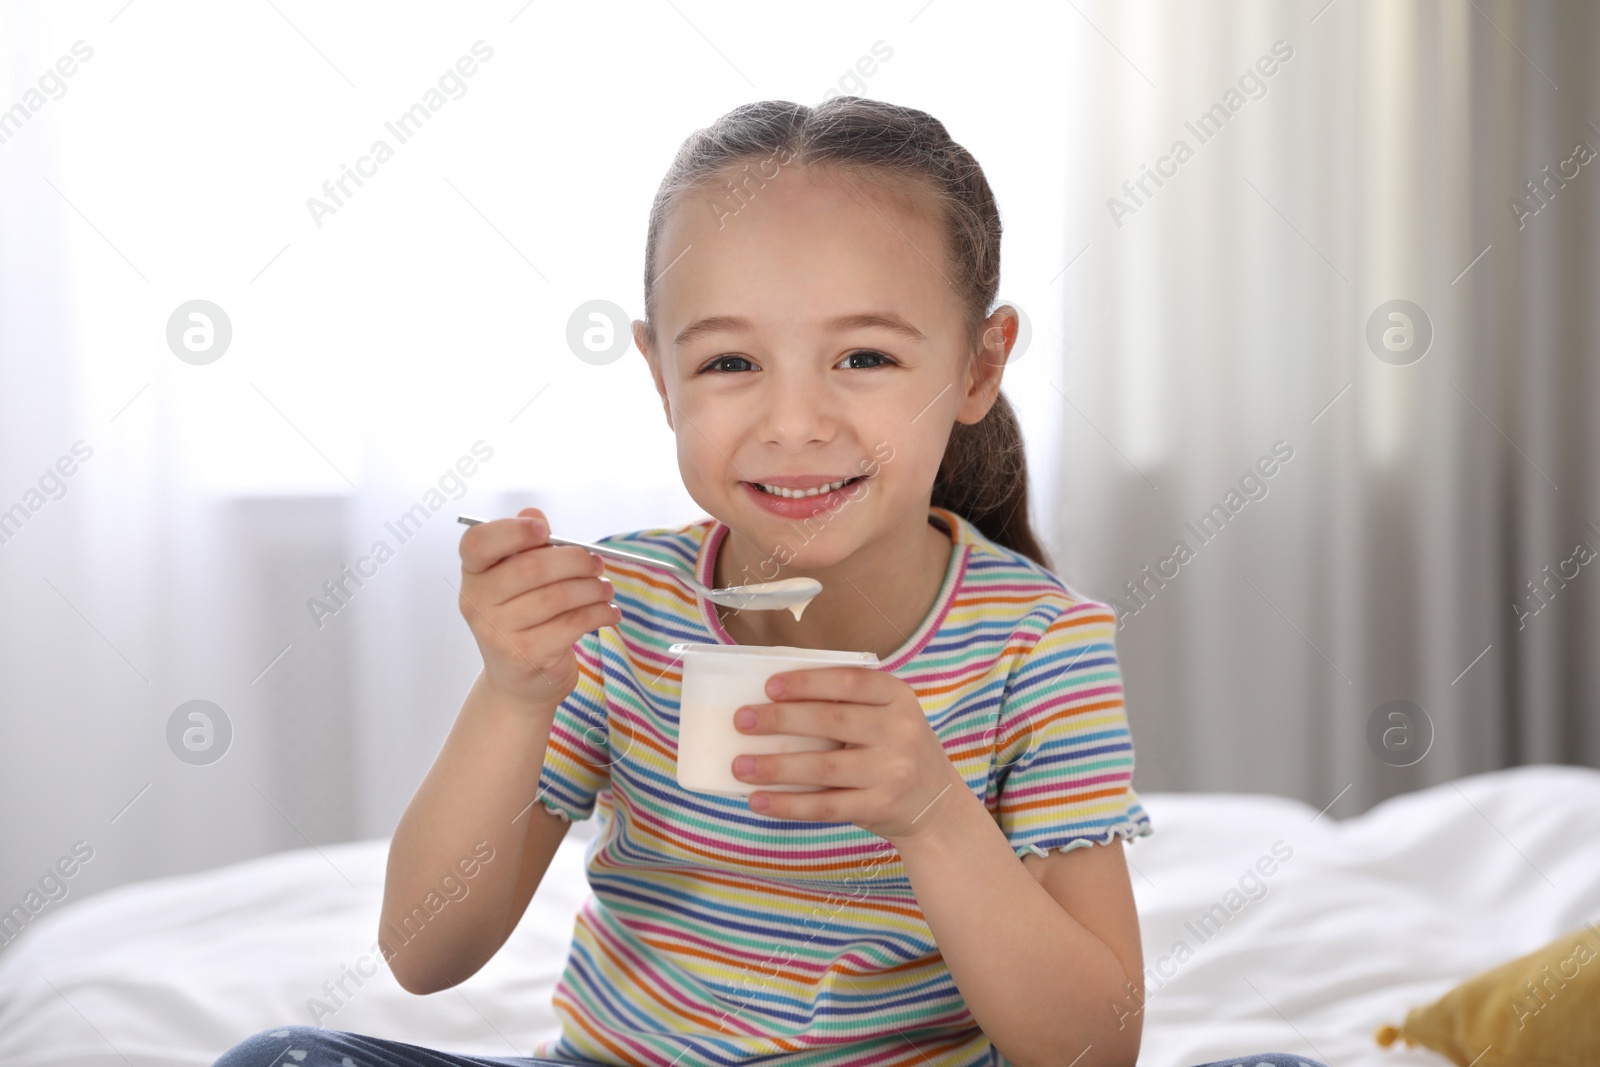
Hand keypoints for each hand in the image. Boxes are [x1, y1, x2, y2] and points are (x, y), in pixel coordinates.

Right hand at [457, 507, 620, 708]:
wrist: (519, 681)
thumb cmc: (524, 620)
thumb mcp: (518, 582)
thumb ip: (526, 546)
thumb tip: (534, 513)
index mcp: (474, 574)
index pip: (478, 543)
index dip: (512, 530)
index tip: (545, 530)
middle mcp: (477, 602)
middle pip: (530, 568)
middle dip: (575, 560)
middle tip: (597, 564)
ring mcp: (498, 632)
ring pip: (557, 596)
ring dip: (593, 589)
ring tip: (605, 589)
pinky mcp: (526, 656)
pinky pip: (573, 624)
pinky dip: (600, 614)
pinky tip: (609, 612)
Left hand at [731, 667, 965, 845]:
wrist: (936, 805)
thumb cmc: (893, 749)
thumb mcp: (886, 716)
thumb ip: (846, 705)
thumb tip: (770, 702)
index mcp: (898, 697)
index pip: (849, 681)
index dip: (807, 683)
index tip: (768, 686)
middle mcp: (900, 731)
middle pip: (830, 721)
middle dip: (780, 720)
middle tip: (741, 721)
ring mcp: (893, 771)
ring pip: (823, 767)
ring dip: (775, 767)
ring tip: (739, 765)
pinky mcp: (880, 807)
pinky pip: (825, 806)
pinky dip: (787, 804)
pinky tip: (758, 800)